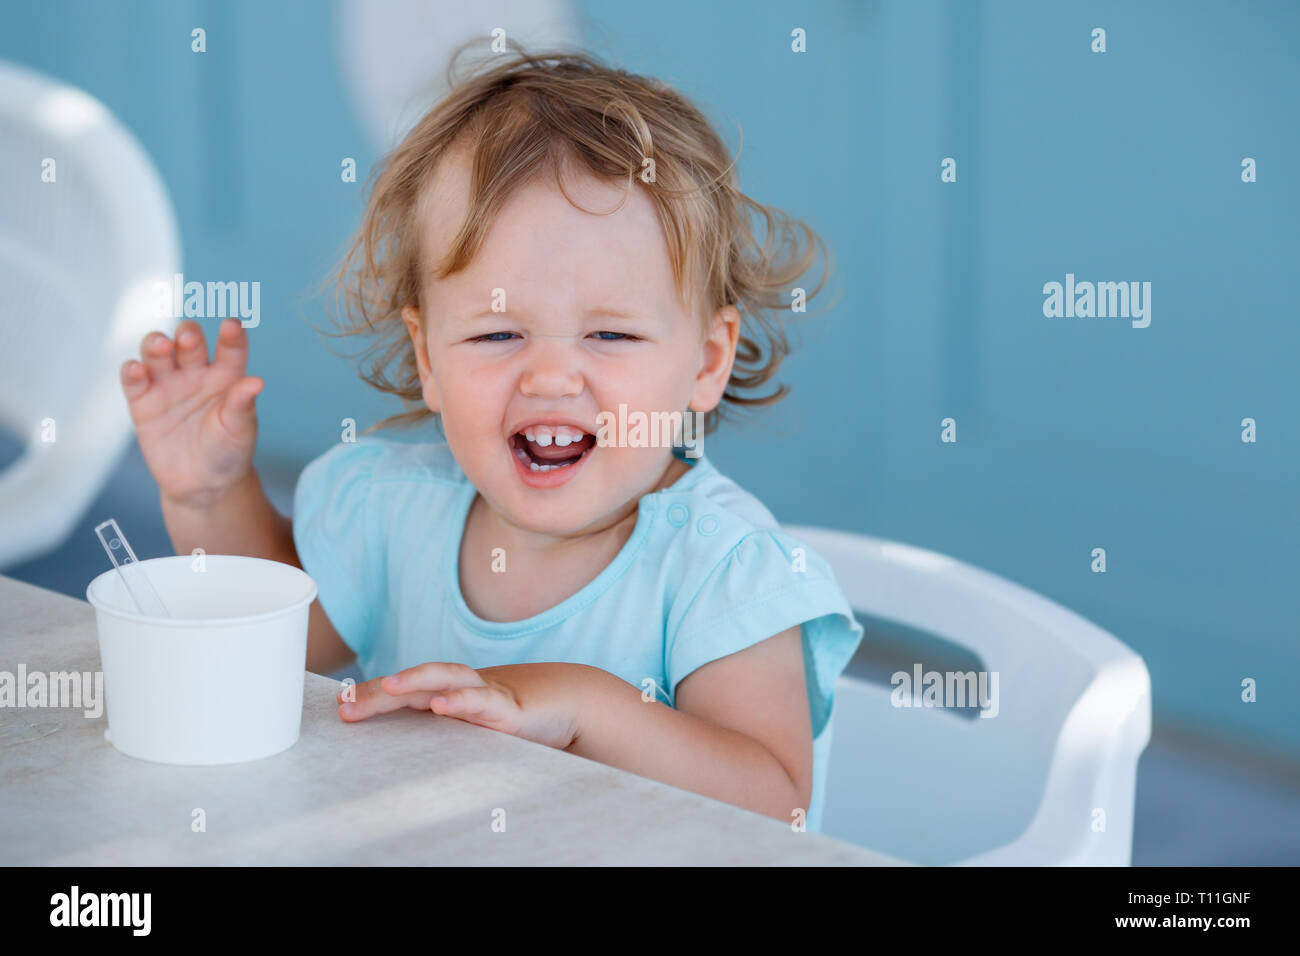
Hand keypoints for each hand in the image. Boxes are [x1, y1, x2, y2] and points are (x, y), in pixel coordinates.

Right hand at [120, 317, 263, 507]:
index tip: (232, 325)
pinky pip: (134, 380)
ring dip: (156, 344)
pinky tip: (136, 369)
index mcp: (226, 377)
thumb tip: (257, 382)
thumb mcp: (240, 430)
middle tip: (188, 336)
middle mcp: (196, 374)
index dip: (231, 336)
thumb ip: (243, 405)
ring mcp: (168, 385)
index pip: (230, 349)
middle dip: (187, 334)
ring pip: (158, 353)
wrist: (202, 485)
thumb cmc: (228, 452)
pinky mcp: (143, 401)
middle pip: (188, 343)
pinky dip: (132, 371)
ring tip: (162, 345)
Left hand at [337, 662, 587, 750]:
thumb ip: (439, 737)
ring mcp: (485, 693)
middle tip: (347, 704)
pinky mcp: (509, 708)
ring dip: (416, 679)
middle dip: (379, 691)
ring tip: (389, 687)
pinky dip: (461, 699)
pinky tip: (441, 704)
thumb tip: (396, 757)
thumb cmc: (512, 720)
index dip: (371, 696)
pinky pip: (483, 701)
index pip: (402, 694)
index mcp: (447, 696)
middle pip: (414, 683)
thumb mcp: (469, 730)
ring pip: (446, 678)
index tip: (340, 707)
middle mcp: (461, 689)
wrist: (565, 705)